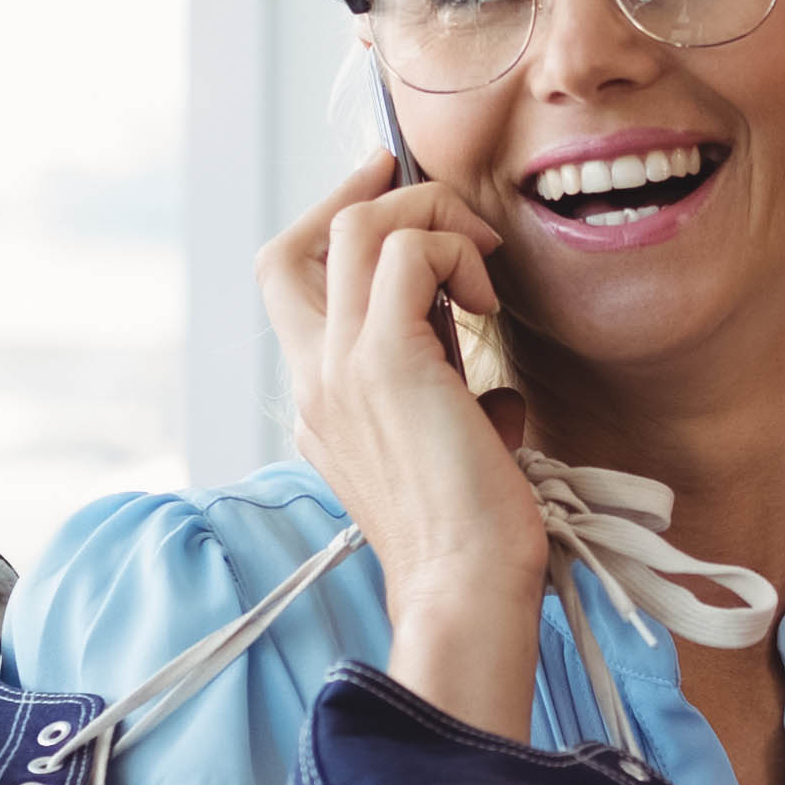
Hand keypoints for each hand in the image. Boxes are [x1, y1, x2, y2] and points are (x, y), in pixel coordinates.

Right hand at [258, 155, 549, 714]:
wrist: (466, 589)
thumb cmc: (474, 537)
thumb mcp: (454, 452)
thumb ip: (455, 408)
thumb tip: (494, 391)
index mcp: (320, 401)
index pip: (290, 284)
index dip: (334, 224)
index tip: (396, 194)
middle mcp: (312, 379)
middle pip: (297, 242)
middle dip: (370, 196)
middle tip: (440, 199)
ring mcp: (338, 367)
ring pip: (353, 228)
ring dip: (428, 220)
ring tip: (481, 264)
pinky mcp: (383, 360)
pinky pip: (408, 254)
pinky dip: (455, 255)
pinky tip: (489, 304)